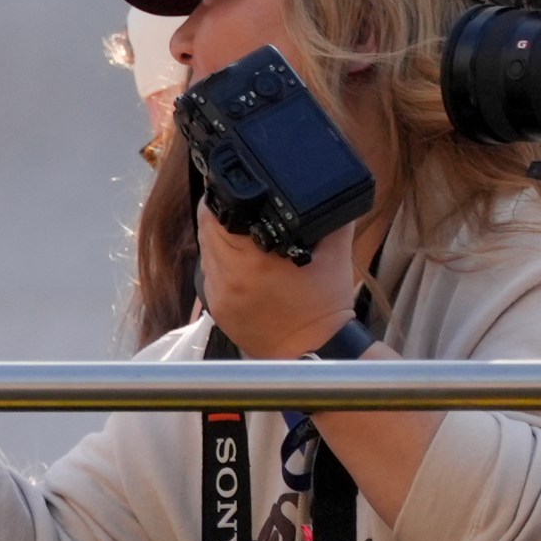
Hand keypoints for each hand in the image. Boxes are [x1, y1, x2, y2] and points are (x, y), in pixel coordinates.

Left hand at [193, 203, 357, 359]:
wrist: (317, 351)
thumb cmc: (325, 305)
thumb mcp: (335, 251)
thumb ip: (331, 216)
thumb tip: (323, 189)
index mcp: (255, 258)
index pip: (216, 213)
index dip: (220, 195)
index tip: (235, 193)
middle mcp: (231, 274)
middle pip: (206, 227)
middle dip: (219, 213)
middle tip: (239, 210)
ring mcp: (220, 293)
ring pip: (205, 249)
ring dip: (216, 236)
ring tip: (240, 234)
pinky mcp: (218, 308)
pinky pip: (209, 272)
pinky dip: (219, 261)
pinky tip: (239, 260)